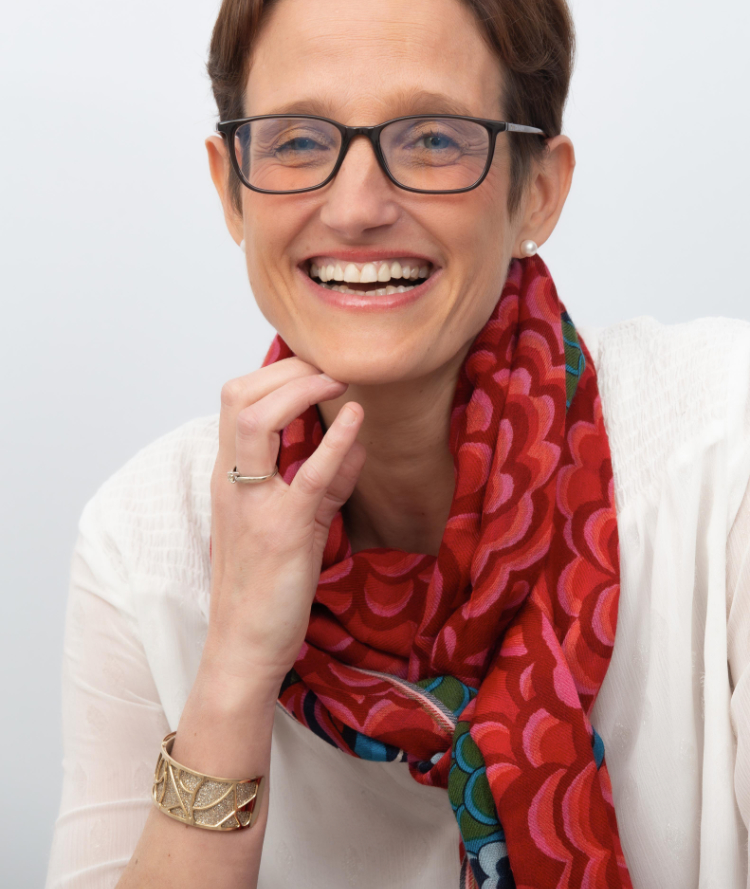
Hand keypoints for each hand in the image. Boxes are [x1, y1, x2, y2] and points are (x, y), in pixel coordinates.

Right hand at [201, 358, 364, 693]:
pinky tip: (357, 419)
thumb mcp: (298, 522)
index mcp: (229, 477)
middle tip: (329, 365)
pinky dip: (335, 441)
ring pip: (256, 421)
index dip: (277, 373)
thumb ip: (326, 480)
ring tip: (337, 380)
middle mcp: (232, 482)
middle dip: (287, 369)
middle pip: (239, 396)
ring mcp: (254, 504)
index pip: (237, 400)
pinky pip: (307, 475)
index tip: (316, 366)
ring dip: (300, 390)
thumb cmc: (265, 587)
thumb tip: (358, 441)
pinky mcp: (283, 531)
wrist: (244, 647)